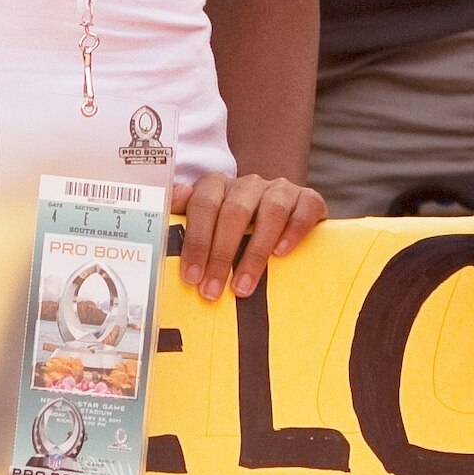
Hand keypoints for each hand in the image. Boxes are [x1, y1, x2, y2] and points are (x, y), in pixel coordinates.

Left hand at [170, 169, 323, 300]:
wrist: (286, 215)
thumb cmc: (240, 229)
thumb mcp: (211, 226)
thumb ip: (187, 220)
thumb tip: (164, 207)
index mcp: (219, 187)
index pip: (203, 204)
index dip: (196, 240)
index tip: (191, 276)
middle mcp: (249, 184)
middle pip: (233, 211)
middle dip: (221, 254)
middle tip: (212, 290)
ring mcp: (280, 189)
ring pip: (269, 211)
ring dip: (254, 252)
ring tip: (242, 286)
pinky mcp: (308, 198)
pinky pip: (303, 209)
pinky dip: (293, 231)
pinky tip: (282, 254)